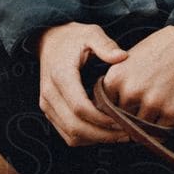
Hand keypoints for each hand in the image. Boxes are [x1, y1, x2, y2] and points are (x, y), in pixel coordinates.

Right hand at [36, 23, 129, 145]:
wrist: (50, 41)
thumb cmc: (73, 38)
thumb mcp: (90, 33)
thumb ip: (105, 45)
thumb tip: (122, 57)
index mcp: (60, 75)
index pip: (80, 107)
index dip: (102, 119)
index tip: (122, 120)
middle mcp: (49, 94)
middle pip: (75, 127)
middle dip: (102, 135)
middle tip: (126, 133)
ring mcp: (47, 105)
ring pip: (70, 135)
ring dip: (95, 140)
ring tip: (118, 135)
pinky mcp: (49, 111)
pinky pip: (66, 134)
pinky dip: (86, 138)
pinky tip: (104, 132)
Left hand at [100, 25, 173, 129]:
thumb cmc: (158, 49)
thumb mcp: (127, 60)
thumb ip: (116, 84)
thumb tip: (106, 109)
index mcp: (116, 78)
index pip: (106, 108)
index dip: (115, 110)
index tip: (123, 109)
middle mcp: (130, 92)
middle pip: (123, 120)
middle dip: (131, 118)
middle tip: (141, 110)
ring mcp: (152, 103)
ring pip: (141, 127)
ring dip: (147, 123)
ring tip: (156, 109)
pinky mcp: (172, 111)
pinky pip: (160, 130)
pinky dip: (162, 126)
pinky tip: (166, 113)